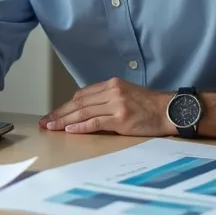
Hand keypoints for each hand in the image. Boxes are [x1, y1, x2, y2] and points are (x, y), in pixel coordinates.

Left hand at [39, 77, 171, 135]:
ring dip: (65, 120)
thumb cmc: (149, 106)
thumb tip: (86, 108)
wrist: (170, 111)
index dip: (65, 104)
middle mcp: (112, 91)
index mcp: (112, 84)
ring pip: (83, 112)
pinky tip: (69, 130)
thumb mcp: (126, 94)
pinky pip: (95, 123)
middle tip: (45, 121)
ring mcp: (116, 104)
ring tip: (52, 127)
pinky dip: (80, 127)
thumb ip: (107, 98)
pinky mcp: (121, 118)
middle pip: (79, 102)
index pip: (82, 94)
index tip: (54, 113)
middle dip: (59, 112)